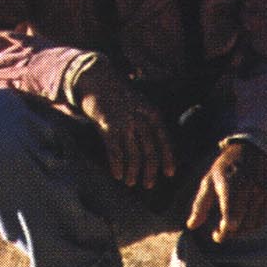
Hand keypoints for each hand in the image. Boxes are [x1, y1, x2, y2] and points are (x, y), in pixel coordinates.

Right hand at [75, 58, 174, 189]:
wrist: (98, 81)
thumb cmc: (121, 97)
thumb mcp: (141, 104)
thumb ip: (149, 123)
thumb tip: (157, 149)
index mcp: (151, 112)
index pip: (164, 138)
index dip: (168, 157)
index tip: (169, 173)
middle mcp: (140, 117)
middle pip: (150, 150)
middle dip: (150, 170)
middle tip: (148, 184)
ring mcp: (124, 122)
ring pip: (133, 155)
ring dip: (133, 172)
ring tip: (130, 182)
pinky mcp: (107, 127)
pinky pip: (115, 152)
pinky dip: (117, 166)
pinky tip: (117, 175)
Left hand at [186, 139, 266, 243]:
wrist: (251, 149)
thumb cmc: (225, 168)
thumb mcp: (209, 181)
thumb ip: (200, 204)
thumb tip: (191, 226)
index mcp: (230, 182)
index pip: (230, 211)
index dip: (225, 228)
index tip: (216, 235)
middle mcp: (248, 187)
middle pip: (240, 222)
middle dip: (227, 232)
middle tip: (218, 232)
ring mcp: (261, 191)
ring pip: (251, 224)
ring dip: (239, 231)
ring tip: (229, 226)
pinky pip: (261, 221)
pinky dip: (251, 226)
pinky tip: (242, 222)